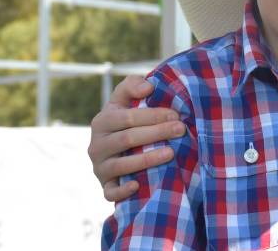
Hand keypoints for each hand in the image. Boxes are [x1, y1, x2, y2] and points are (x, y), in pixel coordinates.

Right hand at [87, 75, 184, 200]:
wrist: (114, 150)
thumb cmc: (127, 120)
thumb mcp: (125, 99)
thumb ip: (133, 85)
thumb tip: (148, 87)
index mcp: (102, 121)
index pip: (127, 117)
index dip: (152, 115)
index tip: (176, 114)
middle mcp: (96, 145)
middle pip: (127, 139)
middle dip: (156, 133)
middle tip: (181, 129)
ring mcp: (99, 167)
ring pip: (120, 165)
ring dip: (146, 159)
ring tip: (171, 152)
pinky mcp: (104, 186)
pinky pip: (109, 192)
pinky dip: (122, 190)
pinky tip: (138, 184)